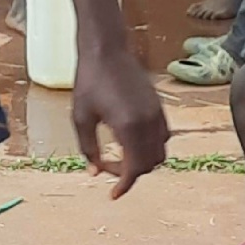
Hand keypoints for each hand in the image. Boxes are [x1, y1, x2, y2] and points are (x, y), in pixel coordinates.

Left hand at [72, 30, 169, 197]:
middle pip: (150, 164)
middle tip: (109, 169)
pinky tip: (131, 142)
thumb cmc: (89, 81)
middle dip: (131, 173)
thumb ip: (88, 148)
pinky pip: (163, 136)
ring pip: (160, 152)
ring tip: (121, 158)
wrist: (106, 50)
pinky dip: (151, 147)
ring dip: (143, 161)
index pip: (134, 169)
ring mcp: (157, 114)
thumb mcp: (80, 118)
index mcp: (128, 128)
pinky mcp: (159, 106)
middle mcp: (148, 123)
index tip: (113, 194)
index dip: (124, 185)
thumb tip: (94, 172)